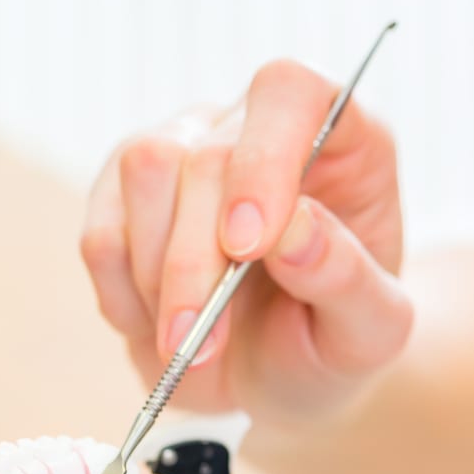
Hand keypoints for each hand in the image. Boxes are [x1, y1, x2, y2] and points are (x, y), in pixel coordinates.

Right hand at [80, 59, 412, 424]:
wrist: (277, 381)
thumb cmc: (334, 341)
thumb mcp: (371, 332)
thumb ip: (348, 279)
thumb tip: (293, 231)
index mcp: (343, 140)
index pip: (290, 92)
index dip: (263, 157)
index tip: (250, 247)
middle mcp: (260, 128)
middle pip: (205, 151)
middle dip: (196, 259)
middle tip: (201, 341)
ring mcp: (188, 149)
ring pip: (142, 171)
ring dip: (158, 276)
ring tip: (192, 340)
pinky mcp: (126, 194)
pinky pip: (102, 232)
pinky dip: (123, 295)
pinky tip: (162, 328)